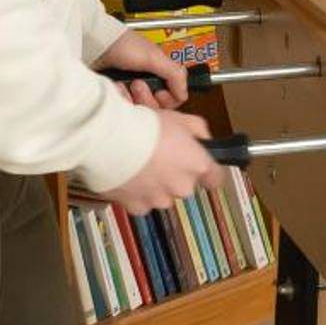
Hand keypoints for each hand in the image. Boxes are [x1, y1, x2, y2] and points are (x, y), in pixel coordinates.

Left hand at [95, 29, 186, 109]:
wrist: (92, 45)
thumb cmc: (122, 45)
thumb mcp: (154, 57)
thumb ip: (175, 74)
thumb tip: (184, 94)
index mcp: (160, 72)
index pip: (173, 98)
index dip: (168, 99)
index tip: (158, 92)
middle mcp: (147, 83)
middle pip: (157, 107)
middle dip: (147, 97)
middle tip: (136, 84)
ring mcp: (131, 91)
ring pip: (141, 110)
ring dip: (132, 98)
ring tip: (123, 85)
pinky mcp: (117, 97)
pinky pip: (125, 109)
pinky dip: (121, 100)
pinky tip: (115, 89)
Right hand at [103, 107, 228, 213]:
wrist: (110, 141)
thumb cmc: (143, 127)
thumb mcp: (178, 117)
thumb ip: (198, 130)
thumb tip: (203, 138)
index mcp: (197, 165)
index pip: (216, 179)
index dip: (209, 173)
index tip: (204, 169)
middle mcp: (182, 187)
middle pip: (185, 185)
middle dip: (175, 175)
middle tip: (159, 157)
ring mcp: (159, 199)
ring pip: (162, 195)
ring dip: (155, 184)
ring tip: (140, 165)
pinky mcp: (137, 207)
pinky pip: (141, 202)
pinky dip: (136, 192)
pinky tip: (129, 176)